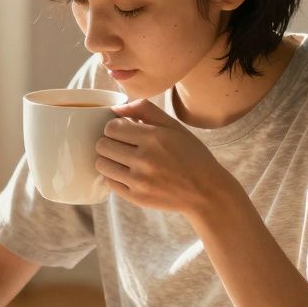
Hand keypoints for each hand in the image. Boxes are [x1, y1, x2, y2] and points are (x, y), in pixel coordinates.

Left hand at [95, 98, 238, 215]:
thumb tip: (116, 108)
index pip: (111, 127)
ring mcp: (139, 181)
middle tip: (122, 145)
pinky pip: (109, 182)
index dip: (115, 127)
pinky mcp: (136, 198)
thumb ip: (145, 110)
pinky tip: (127, 173)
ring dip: (108, 159)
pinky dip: (114, 176)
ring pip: (101, 164)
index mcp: (154, 138)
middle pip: (102, 145)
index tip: (125, 131)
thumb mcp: (174, 126)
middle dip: (109, 142)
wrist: (206, 192)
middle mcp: (144, 159)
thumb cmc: (191, 155)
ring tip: (122, 159)